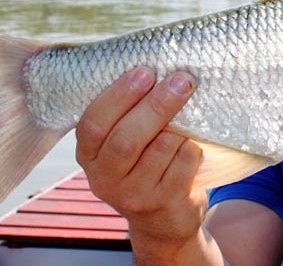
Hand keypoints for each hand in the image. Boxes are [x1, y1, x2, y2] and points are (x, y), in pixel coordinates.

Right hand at [75, 67, 205, 253]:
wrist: (163, 218)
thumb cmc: (145, 162)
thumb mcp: (125, 140)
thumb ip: (127, 111)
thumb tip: (155, 63)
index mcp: (88, 155)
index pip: (93, 124)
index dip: (119, 95)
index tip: (145, 71)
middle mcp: (104, 179)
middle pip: (127, 139)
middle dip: (156, 105)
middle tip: (181, 80)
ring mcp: (133, 195)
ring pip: (160, 149)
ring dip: (179, 126)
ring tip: (190, 110)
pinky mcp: (163, 203)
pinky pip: (184, 163)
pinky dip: (193, 147)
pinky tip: (194, 143)